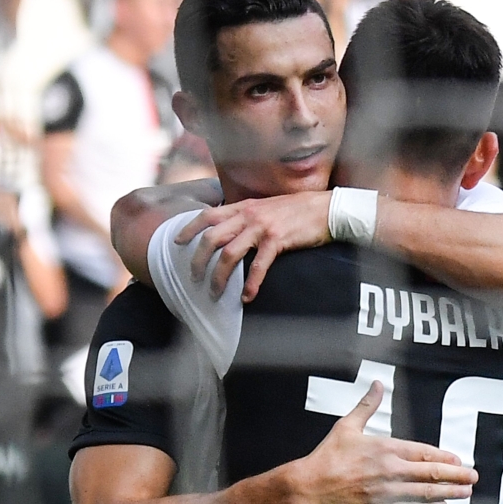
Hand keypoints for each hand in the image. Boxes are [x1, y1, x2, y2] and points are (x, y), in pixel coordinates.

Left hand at [174, 191, 331, 301]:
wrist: (325, 209)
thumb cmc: (297, 210)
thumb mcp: (266, 207)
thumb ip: (248, 216)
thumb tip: (233, 229)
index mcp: (244, 207)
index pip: (207, 215)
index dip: (189, 229)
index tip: (177, 242)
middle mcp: (248, 215)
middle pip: (211, 238)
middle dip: (198, 261)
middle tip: (193, 278)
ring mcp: (262, 228)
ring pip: (229, 254)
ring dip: (218, 277)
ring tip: (214, 293)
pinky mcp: (277, 240)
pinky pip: (258, 265)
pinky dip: (250, 283)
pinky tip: (246, 296)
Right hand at [294, 381, 477, 503]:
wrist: (310, 486)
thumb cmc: (327, 456)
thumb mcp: (347, 425)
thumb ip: (367, 405)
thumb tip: (378, 384)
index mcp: (384, 448)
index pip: (422, 452)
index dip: (443, 457)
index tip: (458, 460)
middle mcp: (389, 470)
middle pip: (430, 473)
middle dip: (455, 476)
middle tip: (473, 477)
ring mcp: (385, 492)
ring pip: (424, 493)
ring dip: (448, 493)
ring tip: (465, 493)